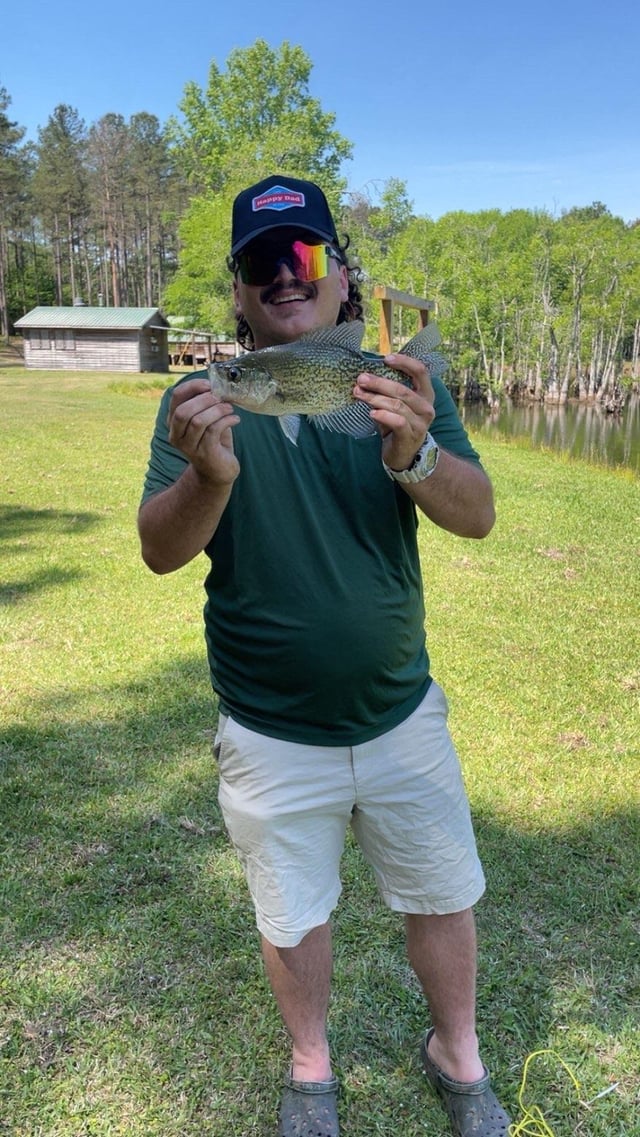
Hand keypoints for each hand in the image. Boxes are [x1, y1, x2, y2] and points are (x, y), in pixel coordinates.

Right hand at [168, 378, 240, 485]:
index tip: (210, 384)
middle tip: (221, 398)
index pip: (176, 397)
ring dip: (217, 410)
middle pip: (183, 411)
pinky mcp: (204, 454)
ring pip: (198, 421)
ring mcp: (189, 447)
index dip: (192, 386)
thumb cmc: (213, 441)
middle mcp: (176, 435)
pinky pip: (213, 431)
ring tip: (230, 408)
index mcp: (174, 422)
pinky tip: (235, 419)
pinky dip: (226, 420)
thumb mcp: (206, 419)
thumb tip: (220, 385)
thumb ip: (207, 404)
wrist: (218, 471)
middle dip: (204, 400)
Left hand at [353, 354, 434, 470]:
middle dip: (379, 383)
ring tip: (358, 394)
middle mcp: (426, 407)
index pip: (420, 371)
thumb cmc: (398, 425)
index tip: (385, 359)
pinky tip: (371, 412)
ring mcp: (421, 423)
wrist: (404, 454)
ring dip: (375, 398)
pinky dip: (383, 415)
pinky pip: (398, 422)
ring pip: (397, 405)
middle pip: (402, 389)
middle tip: (361, 379)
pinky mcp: (411, 436)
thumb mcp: (396, 405)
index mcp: (425, 394)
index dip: (404, 362)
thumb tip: (364, 376)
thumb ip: (386, 391)